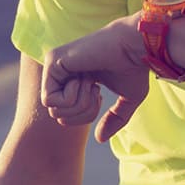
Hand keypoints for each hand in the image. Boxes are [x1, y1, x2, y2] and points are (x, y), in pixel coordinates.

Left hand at [41, 14, 149, 142]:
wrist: (135, 46)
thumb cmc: (135, 68)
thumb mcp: (127, 100)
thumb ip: (114, 119)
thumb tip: (99, 139)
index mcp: (76, 79)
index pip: (66, 114)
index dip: (85, 115)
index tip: (99, 95)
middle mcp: (62, 72)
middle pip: (58, 116)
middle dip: (82, 113)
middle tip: (96, 91)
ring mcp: (54, 65)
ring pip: (53, 110)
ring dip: (79, 103)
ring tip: (91, 82)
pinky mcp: (52, 61)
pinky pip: (50, 100)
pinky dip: (71, 97)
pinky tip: (85, 78)